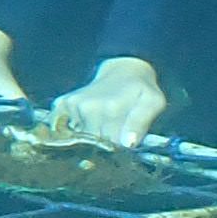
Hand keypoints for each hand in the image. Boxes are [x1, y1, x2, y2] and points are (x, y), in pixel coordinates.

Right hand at [52, 56, 167, 147]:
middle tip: (117, 127)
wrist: (122, 70)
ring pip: (81, 140)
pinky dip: (76, 131)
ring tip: (105, 121)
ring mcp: (74, 105)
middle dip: (106, 143)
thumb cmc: (141, 90)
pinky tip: (88, 121)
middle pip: (95, 144)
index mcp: (112, 108)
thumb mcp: (153, 102)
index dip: (120, 146)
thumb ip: (142, 123)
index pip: (112, 146)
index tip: (126, 138)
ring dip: (92, 137)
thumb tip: (128, 143)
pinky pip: (65, 130)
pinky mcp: (63, 104)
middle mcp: (89, 108)